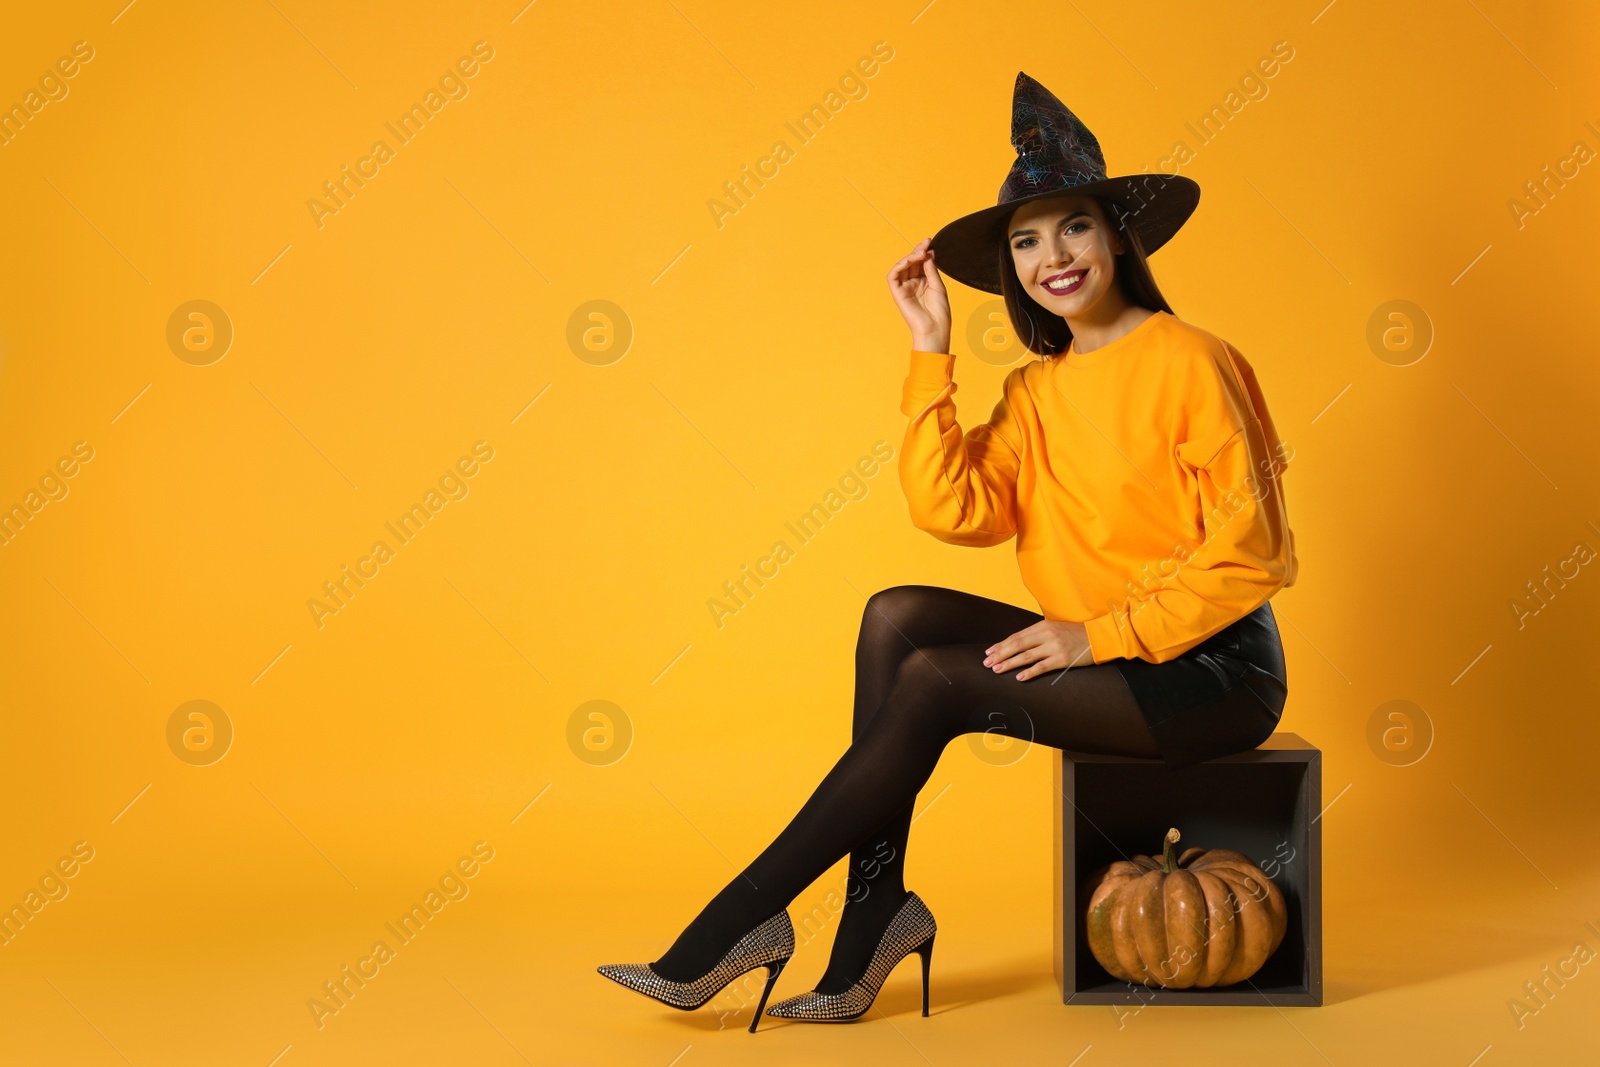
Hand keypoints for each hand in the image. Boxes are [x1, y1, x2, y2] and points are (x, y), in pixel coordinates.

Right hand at [887, 237, 951, 353]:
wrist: (935, 329)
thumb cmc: (939, 313)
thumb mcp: (938, 286)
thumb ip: (931, 270)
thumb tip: (928, 253)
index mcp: (924, 283)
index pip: (921, 263)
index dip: (924, 252)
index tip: (930, 242)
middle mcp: (913, 285)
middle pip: (912, 263)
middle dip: (918, 251)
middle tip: (925, 244)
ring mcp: (905, 289)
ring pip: (902, 267)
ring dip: (910, 257)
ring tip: (920, 253)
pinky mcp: (897, 294)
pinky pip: (893, 277)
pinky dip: (898, 266)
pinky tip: (908, 261)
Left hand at [983, 620, 1093, 680]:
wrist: (1098, 637)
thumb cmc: (1075, 634)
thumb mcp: (1055, 629)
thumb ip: (1038, 635)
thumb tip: (1018, 645)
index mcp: (1042, 626)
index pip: (1016, 636)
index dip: (1001, 645)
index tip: (989, 652)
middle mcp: (1046, 635)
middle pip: (1017, 645)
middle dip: (1000, 654)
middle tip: (987, 663)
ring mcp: (1054, 647)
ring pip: (1026, 656)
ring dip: (1009, 663)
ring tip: (997, 669)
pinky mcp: (1062, 659)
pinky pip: (1042, 667)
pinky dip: (1029, 672)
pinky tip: (1019, 677)